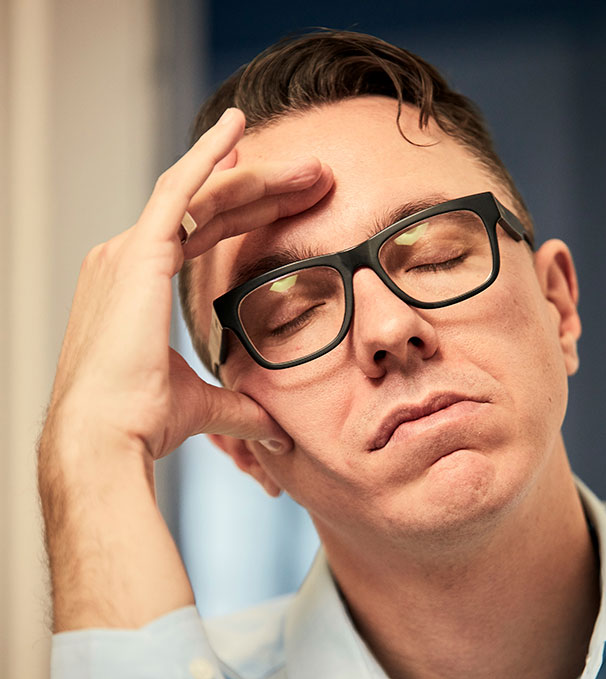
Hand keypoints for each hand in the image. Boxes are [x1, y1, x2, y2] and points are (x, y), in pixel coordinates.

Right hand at [45, 107, 332, 461]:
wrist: (105, 437)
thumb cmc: (139, 423)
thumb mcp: (201, 405)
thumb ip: (239, 408)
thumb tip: (274, 428)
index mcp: (138, 287)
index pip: (200, 236)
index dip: (245, 217)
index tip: (284, 202)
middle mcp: (128, 260)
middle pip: (208, 210)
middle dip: (264, 192)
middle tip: (313, 179)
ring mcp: (129, 252)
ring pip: (203, 196)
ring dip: (258, 178)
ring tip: (309, 168)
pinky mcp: (138, 252)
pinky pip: (178, 189)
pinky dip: (208, 155)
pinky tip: (237, 127)